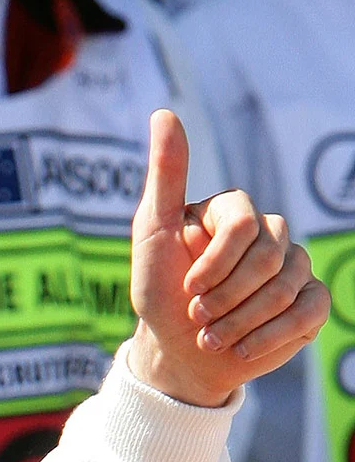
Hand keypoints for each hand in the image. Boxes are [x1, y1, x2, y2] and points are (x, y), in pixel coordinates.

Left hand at [128, 109, 328, 405]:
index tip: (186, 287)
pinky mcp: (309, 302)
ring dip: (241, 322)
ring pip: (288, 288)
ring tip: (211, 338)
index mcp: (234, 212)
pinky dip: (268, 337)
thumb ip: (166, 174)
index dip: (215, 264)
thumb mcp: (151, 230)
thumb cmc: (159, 288)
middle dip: (226, 298)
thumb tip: (164, 112)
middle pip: (268, 259)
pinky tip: (238, 349)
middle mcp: (269, 234)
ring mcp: (294, 266)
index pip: (243, 227)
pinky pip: (309, 312)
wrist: (175, 348)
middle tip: (198, 316)